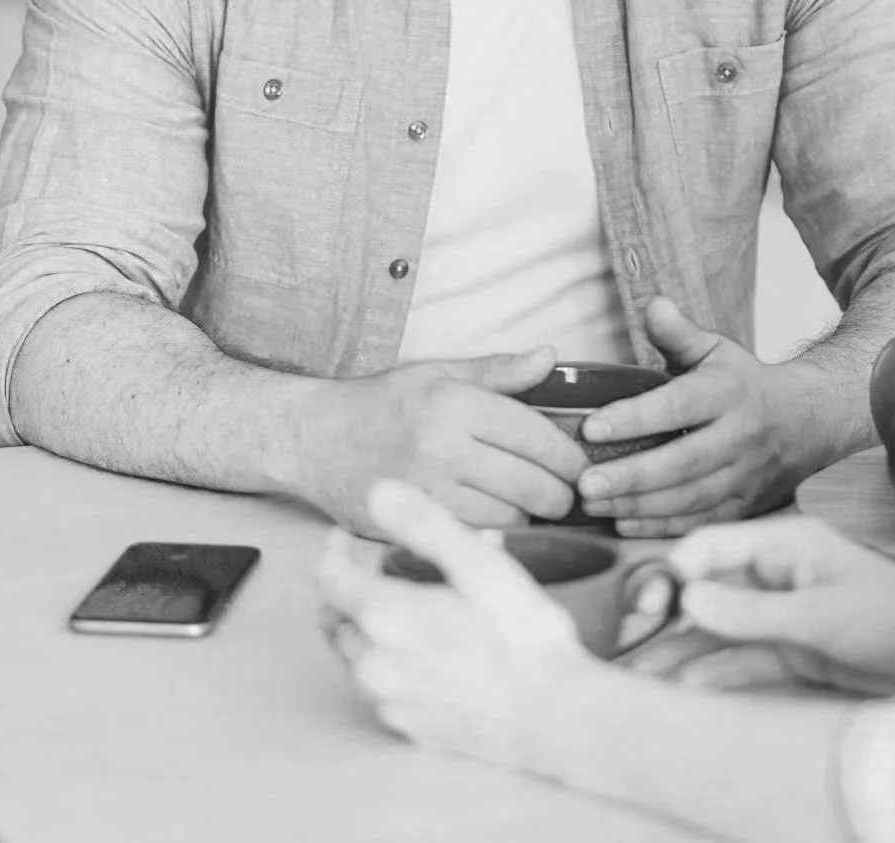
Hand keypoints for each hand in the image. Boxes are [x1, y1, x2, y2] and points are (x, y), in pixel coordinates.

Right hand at [299, 349, 588, 535]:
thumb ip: (498, 371)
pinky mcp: (412, 525)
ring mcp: (426, 492)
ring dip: (531, 517)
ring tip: (535, 507)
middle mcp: (442, 448)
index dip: (569, 457)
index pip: (536, 436)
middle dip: (561, 494)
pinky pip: (475, 538)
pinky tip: (502, 523)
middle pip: (531, 485)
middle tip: (569, 494)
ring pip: (509, 518)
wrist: (313, 440)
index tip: (581, 466)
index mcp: (455, 405)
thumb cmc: (379, 404)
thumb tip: (550, 356)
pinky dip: (498, 534)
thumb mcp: (438, 373)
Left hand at [315, 479, 605, 774]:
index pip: (328, 578)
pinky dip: (388, 664)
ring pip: (355, 657)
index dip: (333, 552)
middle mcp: (375, 663)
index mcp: (385, 617)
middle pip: (335, 619)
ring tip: (400, 608)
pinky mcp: (410, 725)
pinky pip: (381, 689)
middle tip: (369, 572)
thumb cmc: (523, 637)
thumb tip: (379, 492)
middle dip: (345, 591)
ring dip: (364, 628)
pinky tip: (422, 654)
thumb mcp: (481, 566)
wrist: (554, 714)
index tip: (344, 538)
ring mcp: (391, 700)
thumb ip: (425, 525)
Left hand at [578, 298, 811, 538]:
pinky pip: (701, 521)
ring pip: (689, 498)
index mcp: (727, 393)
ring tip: (592, 504)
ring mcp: (744, 476)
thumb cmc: (746, 383)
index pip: (676, 407)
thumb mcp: (718, 350)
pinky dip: (661, 527)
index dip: (633, 418)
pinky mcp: (745, 505)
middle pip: (682, 462)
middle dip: (631, 476)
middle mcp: (739, 436)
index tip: (591, 425)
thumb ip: (680, 333)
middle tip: (584, 482)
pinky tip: (622, 524)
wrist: (808, 420)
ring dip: (638, 506)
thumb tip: (652, 305)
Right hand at [624, 514, 894, 696]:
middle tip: (625, 641)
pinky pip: (739, 659)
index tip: (642, 605)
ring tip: (635, 670)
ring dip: (677, 648)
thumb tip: (685, 598)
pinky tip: (678, 684)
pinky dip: (709, 671)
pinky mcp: (793, 651)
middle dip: (661, 613)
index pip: (708, 547)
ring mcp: (782, 614)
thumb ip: (750, 611)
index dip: (668, 572)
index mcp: (783, 544)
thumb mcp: (819, 615)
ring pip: (715, 628)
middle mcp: (775, 575)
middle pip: (703, 589)